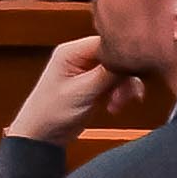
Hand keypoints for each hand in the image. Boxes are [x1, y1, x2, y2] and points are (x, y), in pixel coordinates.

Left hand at [4, 36, 120, 143]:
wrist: (42, 135)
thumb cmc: (50, 113)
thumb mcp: (83, 91)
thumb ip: (109, 73)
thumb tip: (131, 58)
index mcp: (71, 51)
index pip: (107, 41)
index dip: (123, 55)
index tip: (134, 71)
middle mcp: (79, 56)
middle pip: (116, 56)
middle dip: (125, 77)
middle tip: (122, 96)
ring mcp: (87, 70)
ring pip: (120, 70)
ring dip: (124, 88)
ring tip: (116, 104)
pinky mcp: (94, 83)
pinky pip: (117, 82)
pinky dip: (121, 94)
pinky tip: (114, 106)